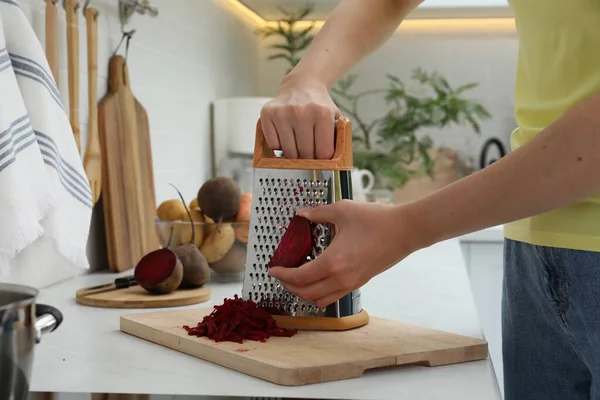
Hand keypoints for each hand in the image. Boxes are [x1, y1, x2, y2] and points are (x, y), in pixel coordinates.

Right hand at [260, 77, 339, 158]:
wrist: (302, 86)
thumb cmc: (318, 107)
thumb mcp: (335, 118)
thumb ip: (337, 139)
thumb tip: (331, 162)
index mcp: (322, 114)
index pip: (323, 152)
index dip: (323, 157)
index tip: (321, 155)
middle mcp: (301, 112)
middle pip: (305, 154)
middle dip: (308, 157)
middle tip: (310, 150)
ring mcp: (282, 113)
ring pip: (288, 152)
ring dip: (294, 153)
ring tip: (298, 143)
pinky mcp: (267, 114)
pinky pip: (273, 145)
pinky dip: (280, 145)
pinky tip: (286, 136)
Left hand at [268, 200, 419, 307]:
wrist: (406, 230)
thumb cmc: (376, 219)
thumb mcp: (342, 210)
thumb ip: (318, 213)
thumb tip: (301, 214)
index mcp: (333, 262)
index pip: (299, 277)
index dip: (282, 275)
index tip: (272, 269)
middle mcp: (341, 279)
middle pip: (306, 294)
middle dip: (288, 286)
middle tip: (280, 274)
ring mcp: (351, 283)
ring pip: (319, 300)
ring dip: (303, 293)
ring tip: (296, 278)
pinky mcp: (360, 282)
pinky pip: (332, 296)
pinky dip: (318, 292)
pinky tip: (316, 277)